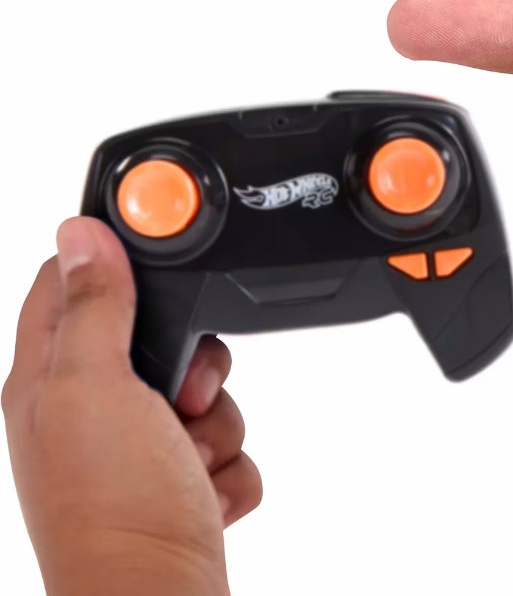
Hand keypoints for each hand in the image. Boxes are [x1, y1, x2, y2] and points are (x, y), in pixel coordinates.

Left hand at [3, 217, 261, 595]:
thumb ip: (93, 308)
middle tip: (185, 394)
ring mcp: (134, 454)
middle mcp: (88, 416)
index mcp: (49, 383)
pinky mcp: (177, 486)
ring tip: (190, 462)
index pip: (71, 287)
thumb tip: (80, 234)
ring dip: (218, 425)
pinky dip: (228, 470)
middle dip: (196, 364)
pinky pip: (227, 446)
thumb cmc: (116, 512)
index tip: (161, 274)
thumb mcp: (97, 388)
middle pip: (160, 340)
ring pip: (205, 394)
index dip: (116, 269)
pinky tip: (201, 495)